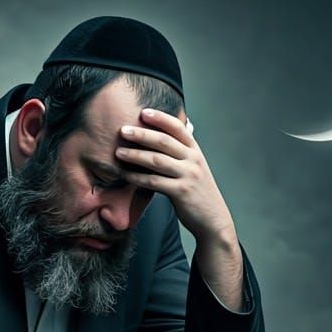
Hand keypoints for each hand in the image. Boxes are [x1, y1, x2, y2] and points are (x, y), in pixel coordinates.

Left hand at [116, 108, 236, 246]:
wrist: (213, 219)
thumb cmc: (197, 193)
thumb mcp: (194, 169)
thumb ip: (181, 154)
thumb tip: (159, 141)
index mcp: (195, 151)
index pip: (178, 128)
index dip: (160, 118)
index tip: (143, 112)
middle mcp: (193, 160)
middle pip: (164, 141)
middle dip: (142, 134)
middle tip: (123, 130)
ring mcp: (188, 175)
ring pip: (157, 160)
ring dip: (135, 155)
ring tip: (119, 152)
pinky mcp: (181, 192)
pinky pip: (154, 182)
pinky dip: (138, 177)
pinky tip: (126, 174)